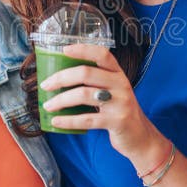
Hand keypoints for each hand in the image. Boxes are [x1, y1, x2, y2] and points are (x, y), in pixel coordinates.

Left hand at [40, 44, 167, 163]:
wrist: (141, 137)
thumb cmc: (119, 111)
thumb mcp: (113, 92)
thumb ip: (96, 82)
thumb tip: (60, 77)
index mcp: (118, 74)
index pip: (102, 54)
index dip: (83, 49)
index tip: (64, 50)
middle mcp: (121, 84)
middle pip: (86, 73)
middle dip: (62, 78)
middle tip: (45, 85)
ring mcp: (120, 103)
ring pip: (84, 95)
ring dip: (61, 100)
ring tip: (48, 105)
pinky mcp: (117, 121)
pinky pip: (87, 119)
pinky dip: (68, 120)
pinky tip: (56, 121)